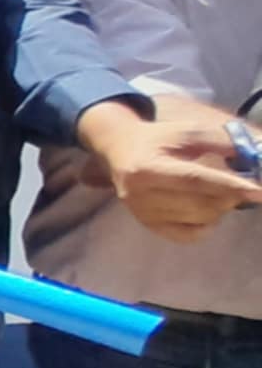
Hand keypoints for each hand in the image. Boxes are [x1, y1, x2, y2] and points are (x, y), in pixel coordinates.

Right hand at [78, 104, 261, 241]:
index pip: (193, 180)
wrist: (120, 150)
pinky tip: (206, 209)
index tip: (258, 190)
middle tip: (243, 186)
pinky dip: (207, 224)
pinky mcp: (149, 226)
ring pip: (199, 220)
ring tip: (218, 192)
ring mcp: (143, 214)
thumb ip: (222, 142)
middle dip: (230, 196)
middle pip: (199, 204)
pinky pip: (189, 235)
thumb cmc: (159, 139)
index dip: (229, 185)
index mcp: (147, 167)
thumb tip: (256, 157)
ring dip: (220, 207)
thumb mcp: (189, 131)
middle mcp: (140, 195)